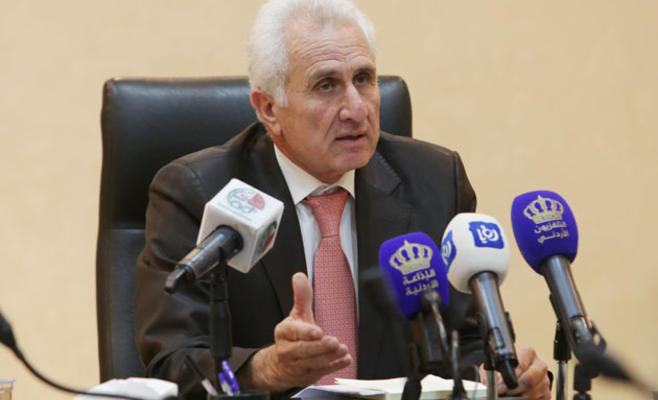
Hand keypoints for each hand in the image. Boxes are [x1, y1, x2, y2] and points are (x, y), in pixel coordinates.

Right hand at [237, 272, 351, 392]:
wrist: (281, 363)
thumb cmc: (293, 336)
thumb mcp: (297, 314)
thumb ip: (301, 296)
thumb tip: (299, 277)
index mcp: (283, 333)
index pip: (293, 332)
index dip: (306, 332)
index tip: (318, 331)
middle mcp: (287, 351)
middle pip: (304, 350)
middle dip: (320, 347)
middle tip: (334, 342)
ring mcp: (296, 366)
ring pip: (313, 363)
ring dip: (330, 357)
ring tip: (343, 349)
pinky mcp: (306, 376)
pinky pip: (321, 372)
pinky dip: (334, 366)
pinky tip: (345, 360)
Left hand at [479, 345, 550, 399]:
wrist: (519, 371)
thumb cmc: (507, 366)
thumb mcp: (496, 364)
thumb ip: (490, 371)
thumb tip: (486, 381)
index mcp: (528, 353)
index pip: (521, 365)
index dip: (509, 377)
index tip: (500, 386)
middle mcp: (539, 365)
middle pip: (529, 380)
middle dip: (514, 389)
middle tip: (504, 392)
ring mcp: (544, 380)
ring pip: (532, 392)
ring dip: (518, 397)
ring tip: (509, 395)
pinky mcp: (547, 393)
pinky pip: (537, 399)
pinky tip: (518, 397)